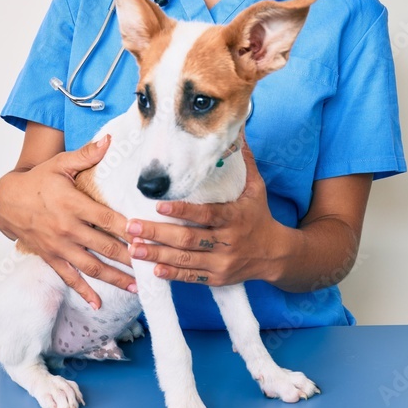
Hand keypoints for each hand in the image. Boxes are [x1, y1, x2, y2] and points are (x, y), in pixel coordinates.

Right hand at [0, 134, 136, 308]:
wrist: (6, 201)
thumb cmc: (38, 181)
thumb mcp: (60, 163)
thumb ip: (86, 154)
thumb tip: (109, 139)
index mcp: (72, 203)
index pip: (107, 218)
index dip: (128, 228)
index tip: (148, 235)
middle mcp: (67, 228)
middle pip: (104, 246)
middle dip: (129, 257)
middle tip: (152, 265)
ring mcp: (59, 246)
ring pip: (91, 266)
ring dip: (114, 278)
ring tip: (136, 287)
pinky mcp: (52, 258)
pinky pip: (70, 278)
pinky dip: (84, 291)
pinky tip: (99, 303)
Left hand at [124, 139, 285, 285]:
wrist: (276, 254)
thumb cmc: (259, 216)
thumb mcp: (256, 188)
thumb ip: (244, 161)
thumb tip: (239, 129)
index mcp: (235, 217)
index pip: (206, 214)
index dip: (182, 211)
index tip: (159, 205)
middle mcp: (228, 242)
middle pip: (188, 239)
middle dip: (157, 234)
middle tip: (131, 227)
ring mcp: (222, 263)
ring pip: (185, 260)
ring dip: (157, 254)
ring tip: (133, 248)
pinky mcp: (218, 278)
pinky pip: (191, 278)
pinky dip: (172, 275)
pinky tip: (152, 270)